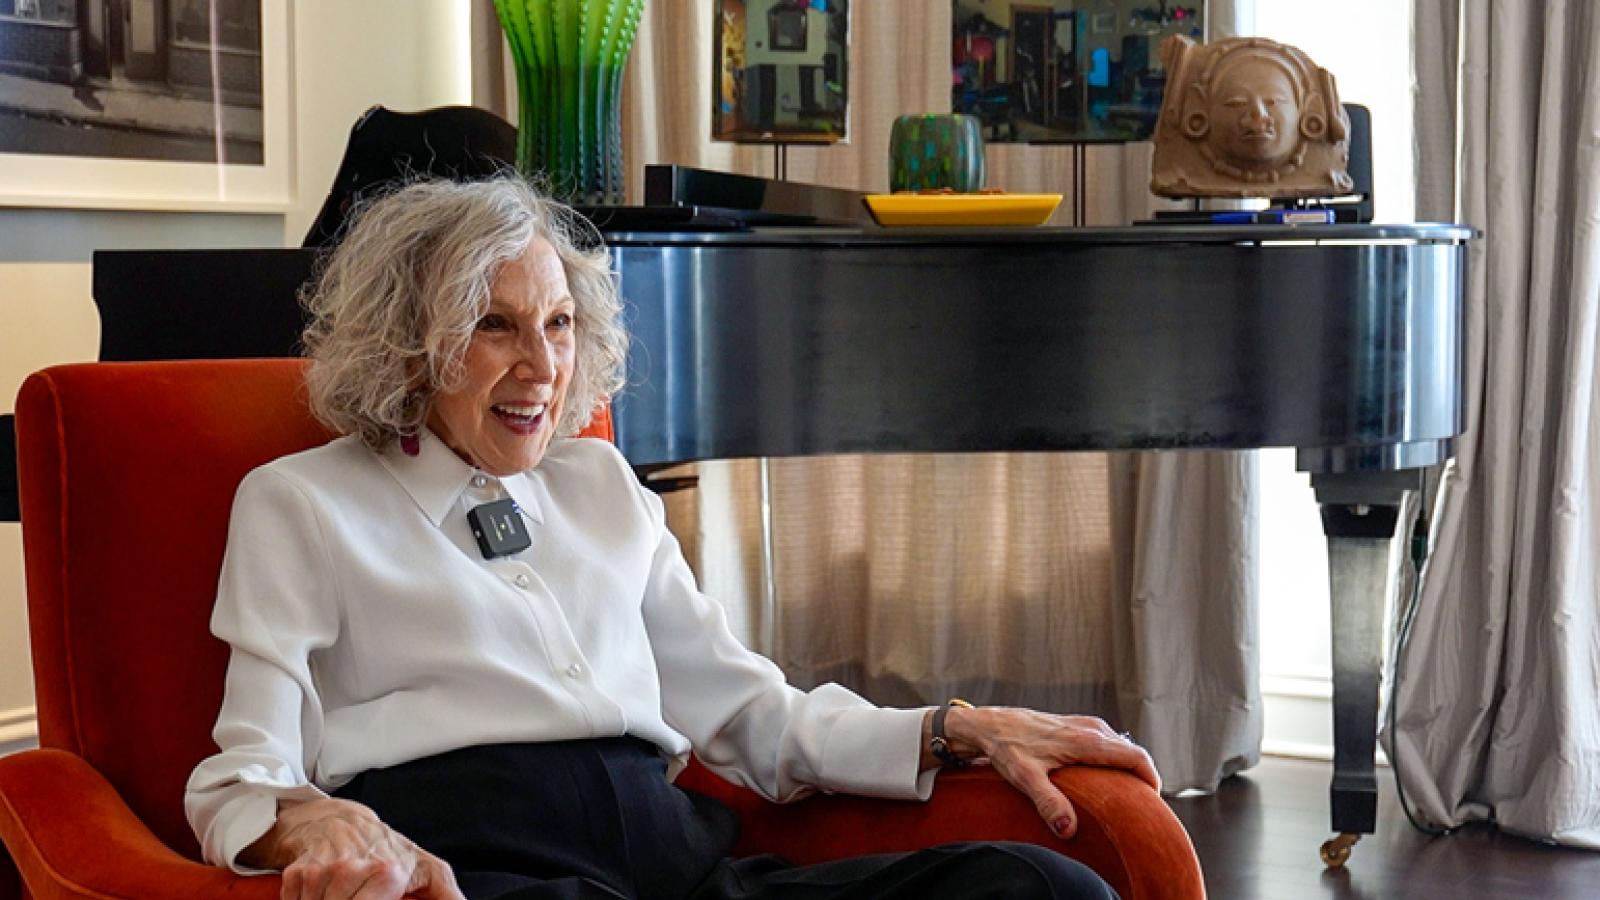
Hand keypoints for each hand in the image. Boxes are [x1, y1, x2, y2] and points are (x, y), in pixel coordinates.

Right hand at [240, 797, 465, 899]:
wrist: (339, 819)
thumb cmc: (385, 849)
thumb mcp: (425, 869)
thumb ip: (448, 894)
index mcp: (391, 873)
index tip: (372, 896)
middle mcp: (356, 871)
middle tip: (359, 892)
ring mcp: (326, 872)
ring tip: (342, 892)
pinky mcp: (301, 873)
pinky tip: (322, 889)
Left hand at [934, 706, 1160, 839]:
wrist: (988, 724)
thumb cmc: (1007, 749)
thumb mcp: (1025, 778)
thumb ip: (1049, 802)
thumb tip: (1068, 829)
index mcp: (1087, 741)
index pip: (1135, 757)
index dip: (1151, 778)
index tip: (1154, 800)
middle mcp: (1092, 729)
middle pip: (1132, 752)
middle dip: (1141, 776)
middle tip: (1140, 804)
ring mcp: (1085, 724)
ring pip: (1120, 746)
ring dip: (1127, 767)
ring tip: (1123, 794)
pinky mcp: (1076, 725)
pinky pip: (1107, 742)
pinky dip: (1113, 759)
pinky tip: (1103, 777)